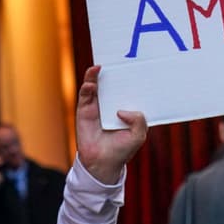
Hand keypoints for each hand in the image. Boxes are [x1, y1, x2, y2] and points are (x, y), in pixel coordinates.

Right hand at [75, 66, 147, 184]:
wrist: (103, 164)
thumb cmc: (122, 149)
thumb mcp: (138, 135)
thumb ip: (138, 120)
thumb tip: (122, 110)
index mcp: (126, 107)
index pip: (129, 89)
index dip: (131, 78)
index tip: (134, 65)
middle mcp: (112, 104)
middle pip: (112, 84)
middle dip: (112, 72)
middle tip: (113, 60)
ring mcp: (98, 107)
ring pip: (96, 88)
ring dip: (95, 77)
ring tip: (98, 68)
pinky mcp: (85, 112)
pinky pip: (85, 98)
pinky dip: (87, 89)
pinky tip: (90, 84)